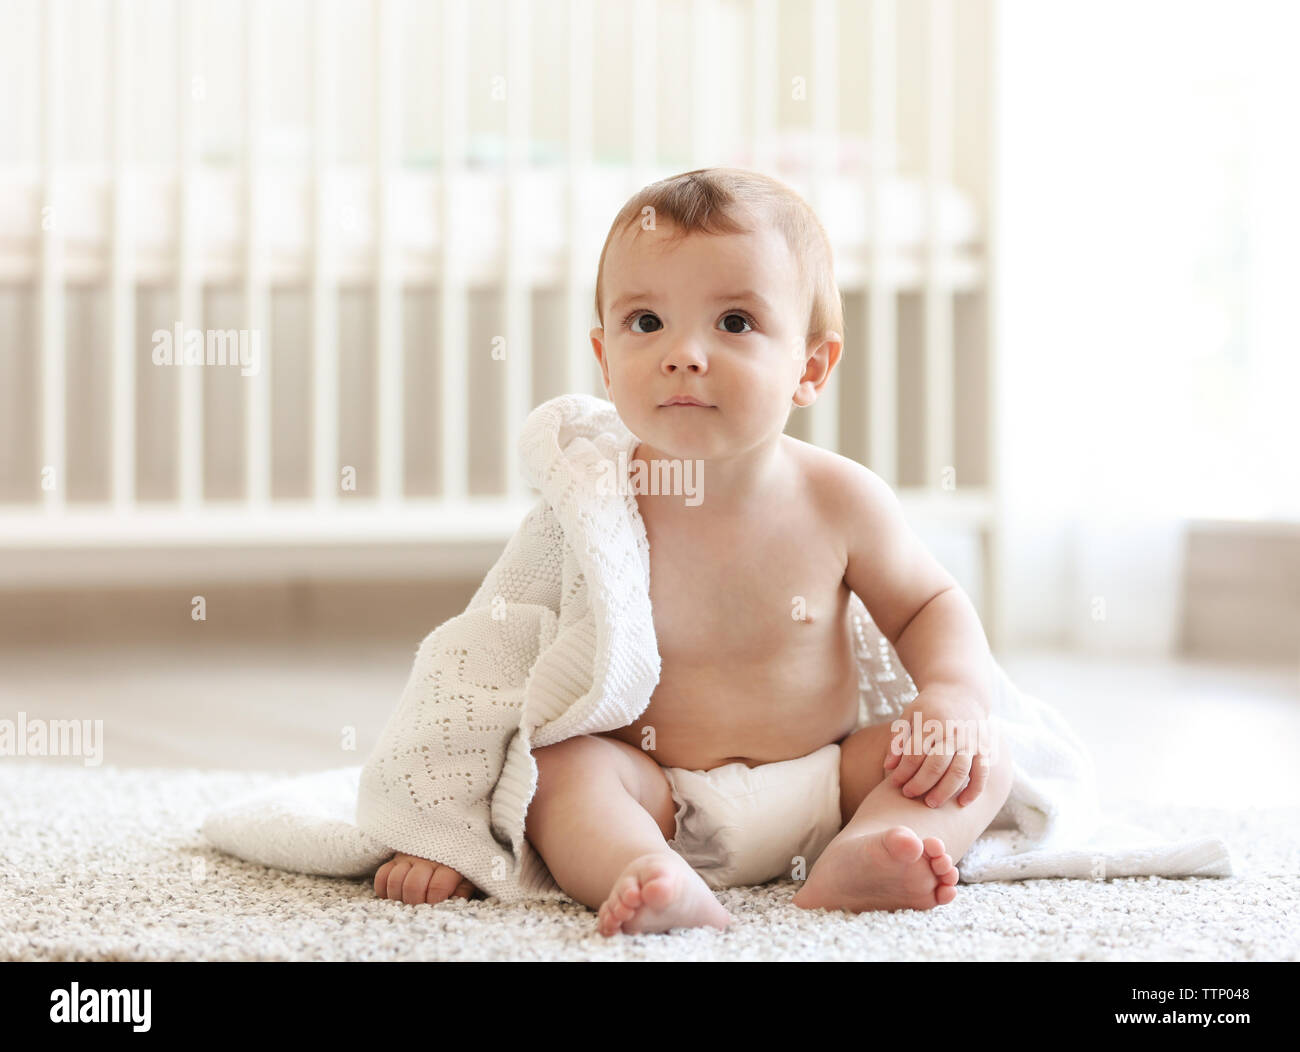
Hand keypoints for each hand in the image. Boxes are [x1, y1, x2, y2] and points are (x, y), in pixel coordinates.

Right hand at [374, 852, 479, 904]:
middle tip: (419, 906)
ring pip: (394, 880)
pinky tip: (394, 894)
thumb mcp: (468, 877)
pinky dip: (384, 889)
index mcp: (449, 864)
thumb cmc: (459, 866)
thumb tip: (453, 903)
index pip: (437, 886)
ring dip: (399, 896)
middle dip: (414, 901)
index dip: (433, 901)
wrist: (449, 837)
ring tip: (407, 900)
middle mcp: (427, 859)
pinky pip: (381, 876)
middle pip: (412, 885)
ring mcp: (409, 857)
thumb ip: (462, 891)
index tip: (434, 905)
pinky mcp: (394, 858)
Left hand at [883, 686, 994, 808]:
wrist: (961, 692)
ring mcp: (970, 741)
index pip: (915, 752)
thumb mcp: (908, 716)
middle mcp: (953, 732)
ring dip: (945, 791)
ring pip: (959, 771)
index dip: (903, 771)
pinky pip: (982, 773)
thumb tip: (888, 767)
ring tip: (930, 804)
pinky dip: (974, 789)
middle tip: (908, 794)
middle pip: (936, 764)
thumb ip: (898, 740)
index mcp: (931, 723)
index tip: (894, 783)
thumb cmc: (928, 708)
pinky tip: (962, 803)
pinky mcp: (983, 748)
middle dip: (921, 783)